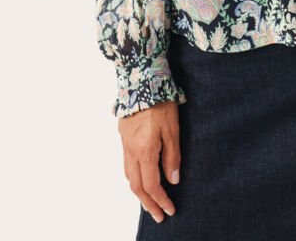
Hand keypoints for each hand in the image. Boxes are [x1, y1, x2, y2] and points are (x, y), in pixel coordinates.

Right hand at [119, 99, 180, 223]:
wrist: (141, 79)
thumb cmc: (160, 102)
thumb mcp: (173, 129)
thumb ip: (173, 156)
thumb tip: (173, 180)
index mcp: (145, 151)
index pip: (152, 185)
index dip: (161, 200)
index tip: (170, 210)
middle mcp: (131, 150)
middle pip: (136, 186)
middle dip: (147, 203)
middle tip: (158, 216)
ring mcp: (124, 143)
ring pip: (128, 176)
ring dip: (139, 192)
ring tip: (149, 201)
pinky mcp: (123, 135)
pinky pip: (126, 164)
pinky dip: (133, 177)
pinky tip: (141, 177)